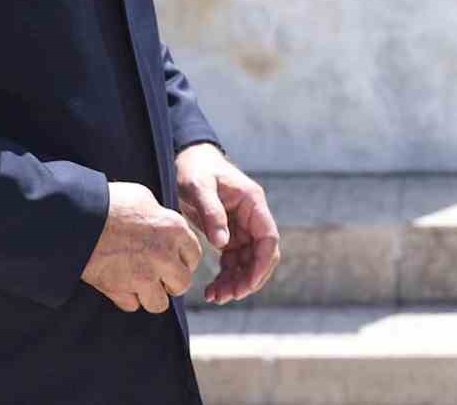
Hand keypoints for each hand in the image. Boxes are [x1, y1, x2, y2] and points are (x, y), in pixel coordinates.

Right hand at [81, 181, 202, 313]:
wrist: (78, 218)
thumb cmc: (112, 202)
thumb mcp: (144, 198)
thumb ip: (160, 217)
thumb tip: (163, 227)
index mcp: (174, 230)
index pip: (195, 256)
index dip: (185, 259)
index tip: (176, 259)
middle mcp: (164, 257)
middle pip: (182, 284)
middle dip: (172, 281)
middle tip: (160, 274)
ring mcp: (143, 277)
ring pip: (160, 303)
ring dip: (152, 295)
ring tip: (142, 283)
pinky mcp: (119, 291)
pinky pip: (132, 305)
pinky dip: (128, 298)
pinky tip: (122, 284)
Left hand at [175, 143, 280, 304]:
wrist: (188, 160)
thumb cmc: (196, 169)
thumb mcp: (200, 187)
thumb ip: (212, 212)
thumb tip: (222, 243)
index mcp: (252, 202)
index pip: (268, 238)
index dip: (261, 264)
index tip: (247, 284)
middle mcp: (252, 216)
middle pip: (261, 255)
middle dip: (248, 278)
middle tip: (228, 296)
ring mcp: (242, 227)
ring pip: (247, 262)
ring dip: (236, 282)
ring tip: (215, 297)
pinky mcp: (229, 234)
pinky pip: (233, 261)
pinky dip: (226, 277)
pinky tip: (212, 289)